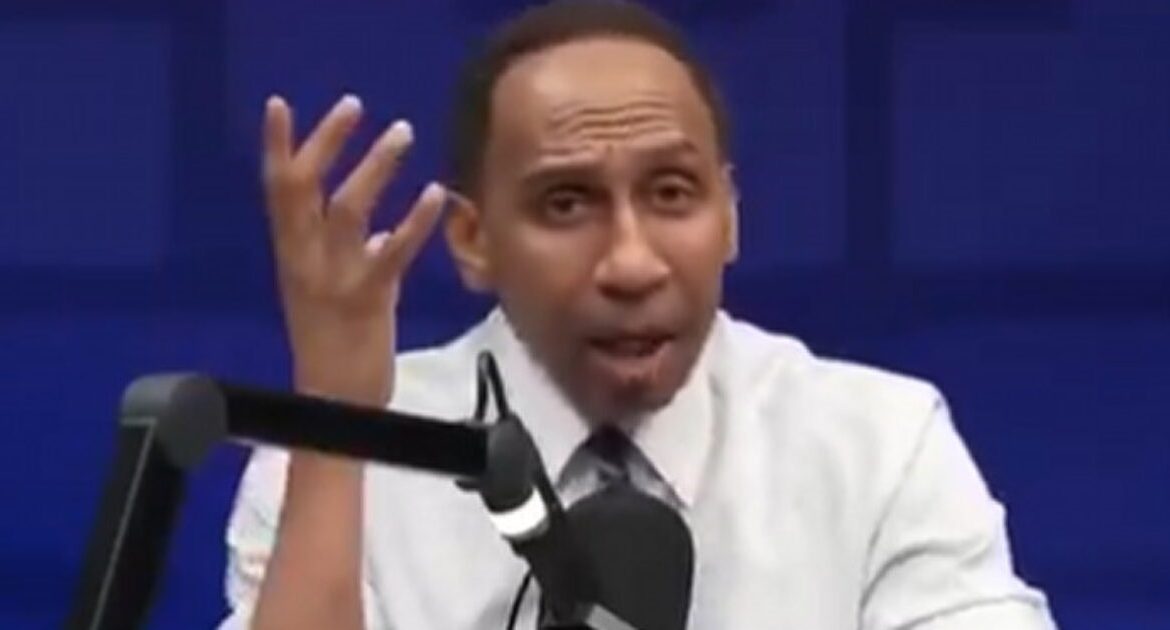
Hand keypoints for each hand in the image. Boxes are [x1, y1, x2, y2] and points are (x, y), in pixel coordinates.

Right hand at [261, 94, 443, 404]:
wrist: (333, 409)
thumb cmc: (334, 350)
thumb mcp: (332, 294)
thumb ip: (352, 257)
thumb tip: (371, 227)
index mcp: (292, 258)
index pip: (277, 193)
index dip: (278, 147)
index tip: (281, 104)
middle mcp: (305, 262)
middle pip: (301, 189)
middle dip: (325, 142)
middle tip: (354, 104)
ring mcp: (333, 280)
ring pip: (345, 209)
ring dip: (374, 167)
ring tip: (402, 131)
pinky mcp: (367, 301)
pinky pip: (390, 253)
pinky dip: (414, 221)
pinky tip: (436, 194)